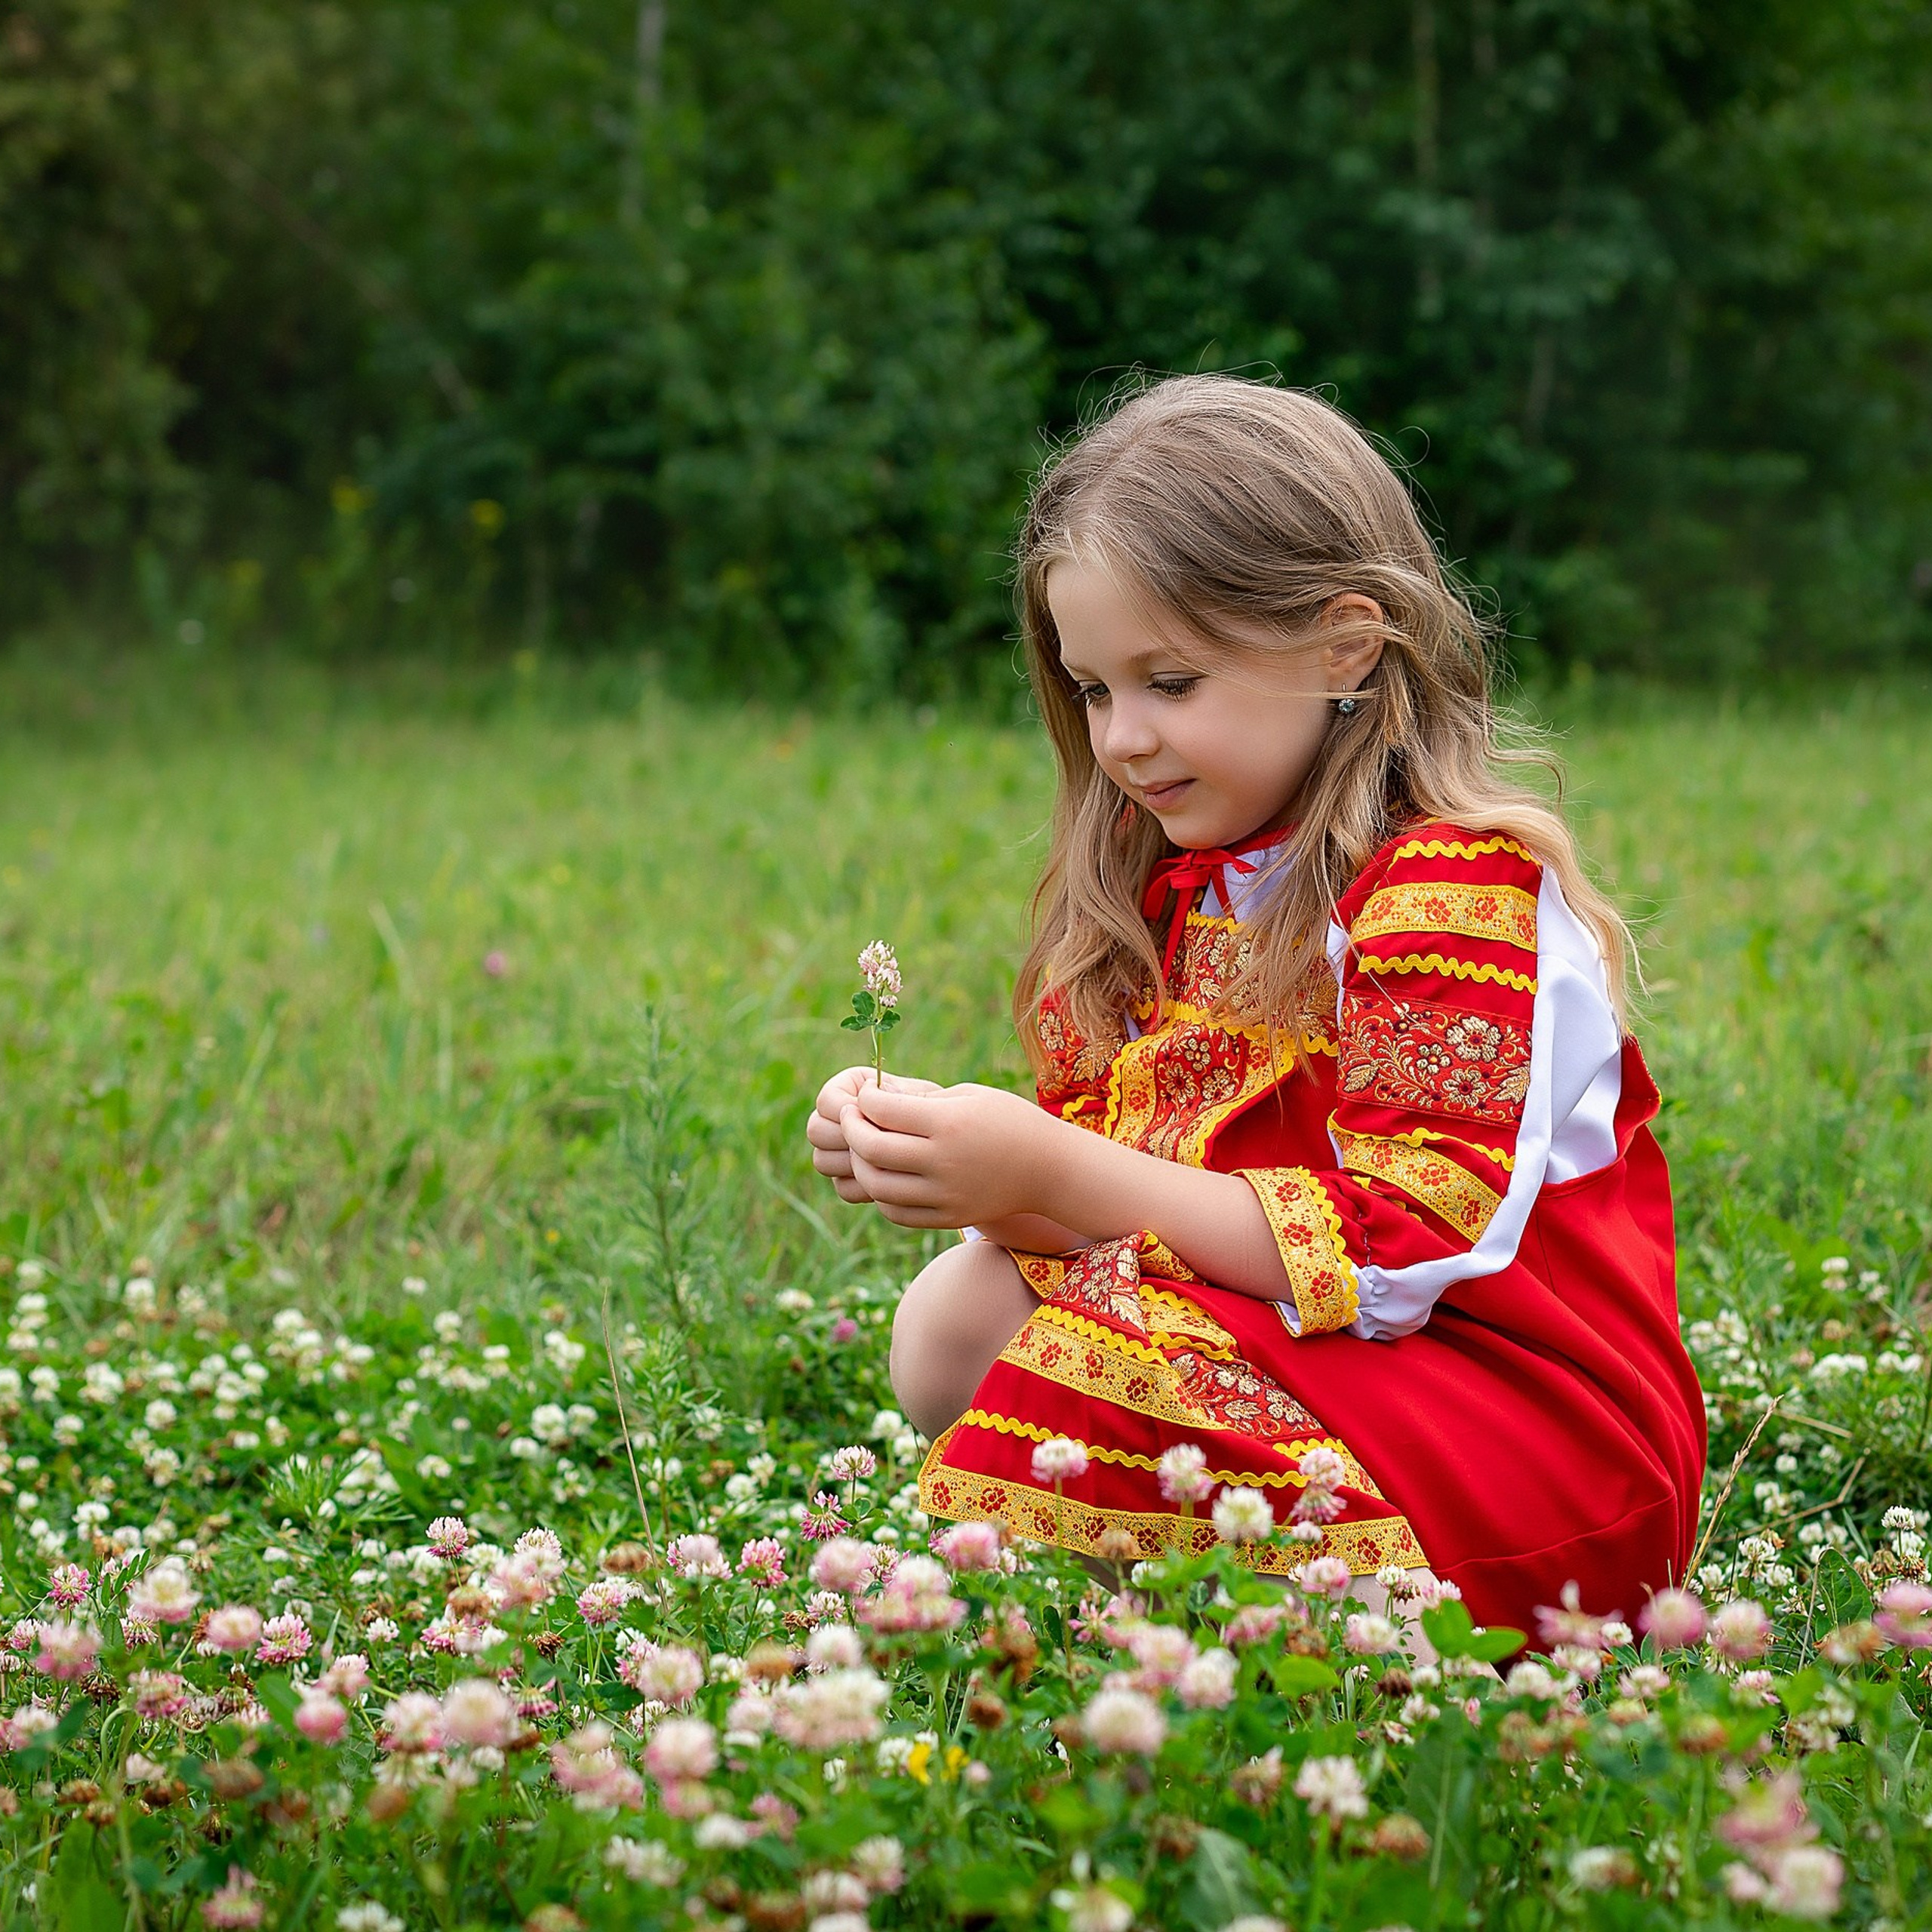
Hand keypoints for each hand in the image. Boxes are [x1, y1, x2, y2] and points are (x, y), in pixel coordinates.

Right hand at [806, 1065, 944, 1203]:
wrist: (961, 1146)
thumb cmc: (946, 1113)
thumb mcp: (928, 1101)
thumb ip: (898, 1098)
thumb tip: (872, 1096)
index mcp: (853, 1087)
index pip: (827, 1100)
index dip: (846, 1112)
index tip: (877, 1119)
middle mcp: (841, 1117)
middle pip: (816, 1130)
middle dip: (845, 1139)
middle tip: (881, 1145)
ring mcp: (843, 1149)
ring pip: (824, 1160)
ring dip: (852, 1164)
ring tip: (888, 1163)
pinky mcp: (852, 1178)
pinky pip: (843, 1187)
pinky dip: (862, 1187)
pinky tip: (890, 1183)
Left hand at [836, 1080, 1058, 1229]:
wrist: (1049, 1169)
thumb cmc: (1008, 1121)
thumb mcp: (969, 1095)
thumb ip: (920, 1100)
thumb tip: (871, 1100)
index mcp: (949, 1123)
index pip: (884, 1110)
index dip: (865, 1100)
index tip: (865, 1094)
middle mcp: (944, 1161)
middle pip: (873, 1149)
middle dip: (852, 1129)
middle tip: (852, 1118)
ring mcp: (945, 1194)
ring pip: (877, 1185)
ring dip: (860, 1164)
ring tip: (863, 1148)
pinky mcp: (948, 1217)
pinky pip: (895, 1211)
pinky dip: (880, 1194)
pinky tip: (884, 1174)